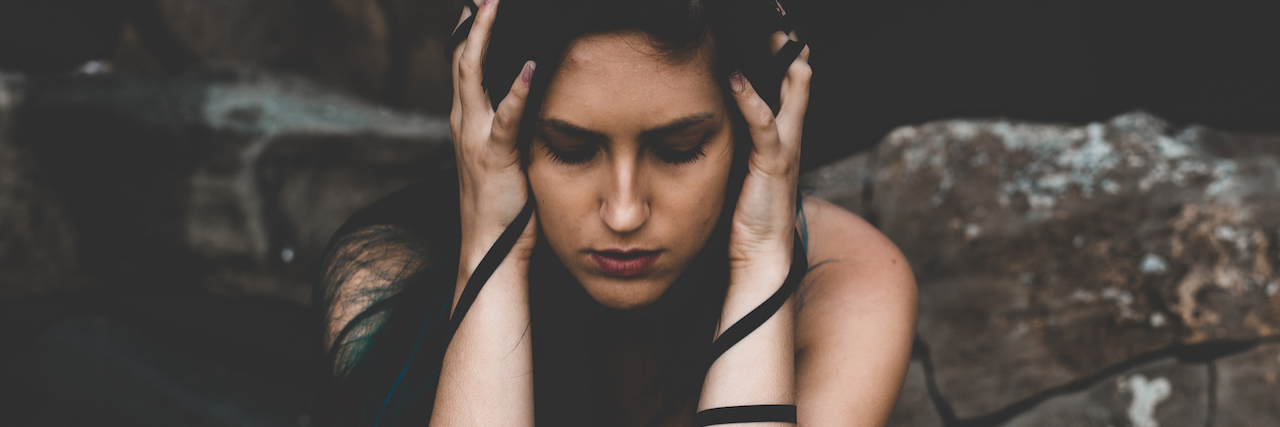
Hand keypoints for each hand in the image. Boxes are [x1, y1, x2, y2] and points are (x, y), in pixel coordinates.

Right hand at [450, 0, 537, 268]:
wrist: (489, 249)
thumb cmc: (504, 205)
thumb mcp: (506, 154)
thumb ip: (513, 124)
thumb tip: (536, 94)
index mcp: (466, 120)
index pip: (464, 63)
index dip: (472, 29)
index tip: (481, 1)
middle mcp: (464, 123)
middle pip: (462, 58)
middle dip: (474, 20)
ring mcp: (475, 139)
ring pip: (472, 76)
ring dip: (486, 38)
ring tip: (496, 5)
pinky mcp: (496, 158)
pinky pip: (504, 118)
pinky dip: (516, 90)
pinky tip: (530, 67)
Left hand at [727, 30, 811, 289]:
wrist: (762, 256)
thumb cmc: (748, 218)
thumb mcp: (741, 172)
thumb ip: (737, 146)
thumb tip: (711, 124)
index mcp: (783, 140)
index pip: (790, 89)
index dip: (787, 59)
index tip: (777, 31)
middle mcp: (790, 139)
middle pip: (799, 82)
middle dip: (790, 49)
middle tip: (780, 21)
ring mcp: (785, 150)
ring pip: (793, 93)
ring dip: (781, 60)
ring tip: (771, 33)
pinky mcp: (772, 164)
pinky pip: (764, 123)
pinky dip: (750, 97)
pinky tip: (737, 76)